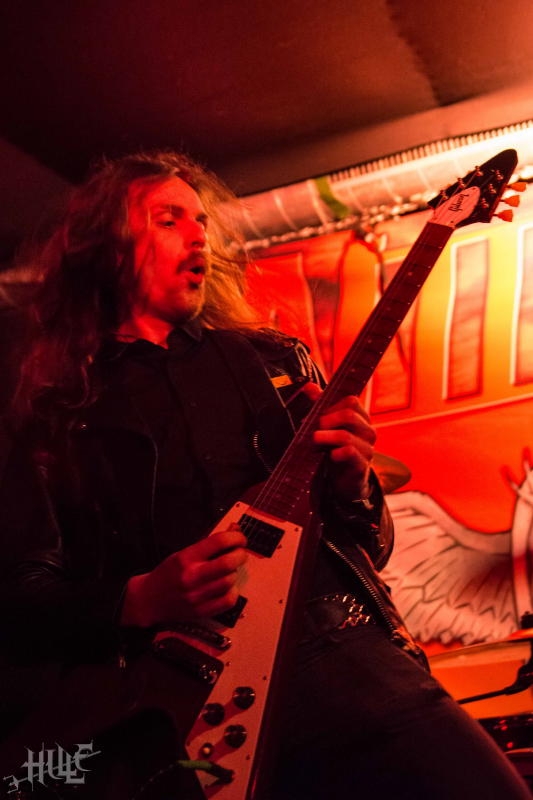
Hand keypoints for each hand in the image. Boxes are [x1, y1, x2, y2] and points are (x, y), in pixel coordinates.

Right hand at [121, 527, 246, 627]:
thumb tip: (235, 530)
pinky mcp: (201, 612)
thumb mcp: (184, 553)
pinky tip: (227, 587)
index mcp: (186, 558)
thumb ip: (209, 544)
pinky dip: (233, 592)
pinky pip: (229, 601)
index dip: (235, 537)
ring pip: (230, 581)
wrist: (149, 600)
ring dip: (235, 573)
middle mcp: (192, 577)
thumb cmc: (168, 573)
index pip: (218, 542)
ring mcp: (197, 596)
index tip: (240, 538)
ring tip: (230, 570)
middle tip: (240, 553)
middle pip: (228, 563)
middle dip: (240, 555)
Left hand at [303, 383, 375, 503]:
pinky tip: (329, 456)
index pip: (351, 401)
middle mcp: (368, 431)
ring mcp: (368, 449)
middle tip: (314, 429)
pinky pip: (350, 453)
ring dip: (325, 437)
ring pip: (346, 435)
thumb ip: (320, 405)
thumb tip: (309, 386)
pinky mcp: (362, 466)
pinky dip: (336, 453)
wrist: (344, 481)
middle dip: (327, 420)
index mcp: (361, 418)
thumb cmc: (336, 449)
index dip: (331, 405)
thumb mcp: (328, 426)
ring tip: (314, 441)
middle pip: (349, 415)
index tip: (318, 414)